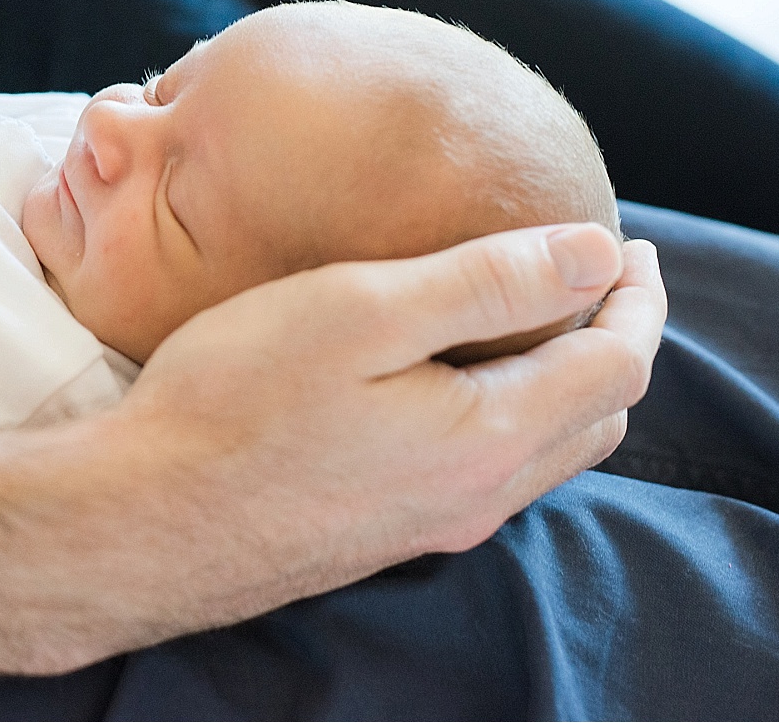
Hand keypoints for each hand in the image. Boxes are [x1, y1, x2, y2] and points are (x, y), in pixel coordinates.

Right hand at [0, 224, 665, 666]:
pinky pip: (489, 474)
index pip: (616, 365)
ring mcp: (430, 523)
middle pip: (595, 417)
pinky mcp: (382, 534)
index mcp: (489, 435)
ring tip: (543, 322)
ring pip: (543, 454)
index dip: (638, 299)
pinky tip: (457, 384)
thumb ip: (489, 280)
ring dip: (566, 385)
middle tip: (601, 278)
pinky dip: (511, 416)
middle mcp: (477, 495)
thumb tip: (599, 253)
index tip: (632, 245)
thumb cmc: (237, 399)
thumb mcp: (362, 309)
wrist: (140, 522)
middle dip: (615, 341)